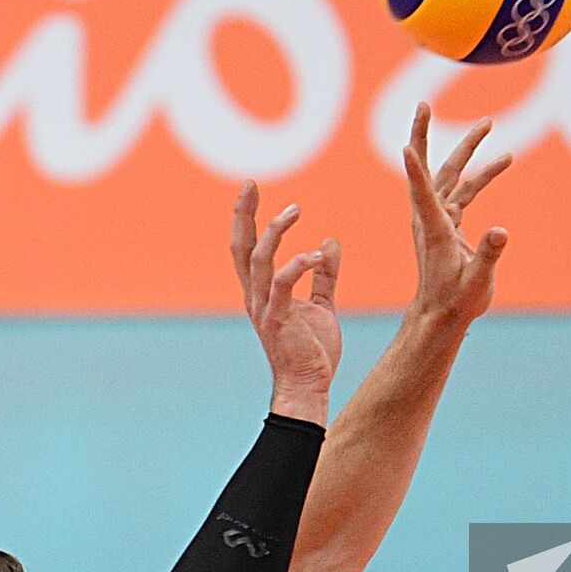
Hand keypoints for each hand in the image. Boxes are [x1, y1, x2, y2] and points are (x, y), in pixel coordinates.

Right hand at [231, 182, 341, 424]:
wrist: (309, 387)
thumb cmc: (312, 350)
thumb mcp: (322, 305)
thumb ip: (324, 275)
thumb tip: (329, 241)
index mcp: (262, 291)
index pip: (248, 247)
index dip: (247, 217)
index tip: (251, 189)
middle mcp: (256, 296)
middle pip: (241, 247)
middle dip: (244, 214)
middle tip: (250, 184)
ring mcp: (264, 307)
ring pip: (259, 259)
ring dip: (275, 231)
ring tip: (295, 210)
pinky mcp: (278, 319)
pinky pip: (282, 284)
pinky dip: (298, 264)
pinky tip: (319, 253)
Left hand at [403, 102, 512, 328]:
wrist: (443, 315)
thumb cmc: (456, 302)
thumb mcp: (476, 283)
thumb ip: (488, 256)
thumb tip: (501, 231)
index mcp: (434, 229)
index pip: (421, 193)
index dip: (414, 170)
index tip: (406, 144)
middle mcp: (431, 217)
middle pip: (429, 169)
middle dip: (425, 135)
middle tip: (424, 105)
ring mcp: (439, 217)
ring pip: (450, 174)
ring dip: (468, 149)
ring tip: (489, 123)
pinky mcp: (448, 222)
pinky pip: (465, 191)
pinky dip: (481, 174)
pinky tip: (505, 160)